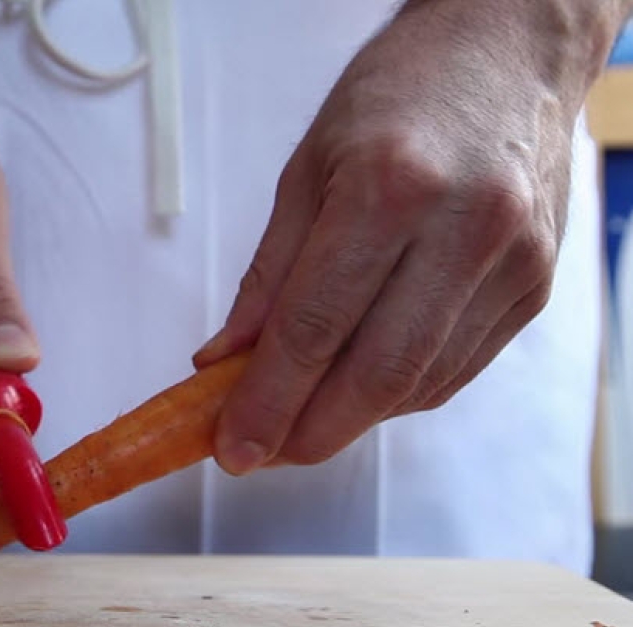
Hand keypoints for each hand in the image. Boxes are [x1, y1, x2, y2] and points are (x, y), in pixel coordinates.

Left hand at [192, 0, 613, 474]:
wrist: (510, 51)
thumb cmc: (399, 93)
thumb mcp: (307, 169)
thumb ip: (268, 274)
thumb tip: (224, 358)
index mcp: (391, 190)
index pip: (315, 329)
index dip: (266, 402)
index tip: (230, 446)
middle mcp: (464, 230)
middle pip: (376, 376)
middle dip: (308, 433)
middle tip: (260, 450)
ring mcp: (512, 263)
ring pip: (420, 385)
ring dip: (351, 420)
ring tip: (298, 419)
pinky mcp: (535, 286)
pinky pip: (456, 369)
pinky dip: (399, 393)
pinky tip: (357, 387)